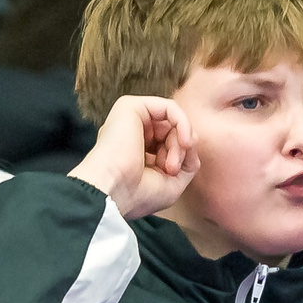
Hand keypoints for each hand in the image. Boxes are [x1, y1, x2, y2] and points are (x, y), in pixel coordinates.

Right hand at [70, 95, 198, 220]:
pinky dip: (183, 123)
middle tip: (171, 169)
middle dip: (180, 150)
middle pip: (172, 131)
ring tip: (170, 163)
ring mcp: (130, 120)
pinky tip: (184, 141)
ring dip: (180, 142)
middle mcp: (131, 134)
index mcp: (135, 152)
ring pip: (172, 121)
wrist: (111, 192)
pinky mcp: (130, 107)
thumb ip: (188, 161)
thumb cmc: (135, 195)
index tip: (173, 175)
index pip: (169, 145)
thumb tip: (192, 139)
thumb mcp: (173, 183)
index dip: (180, 158)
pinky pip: (170, 108)